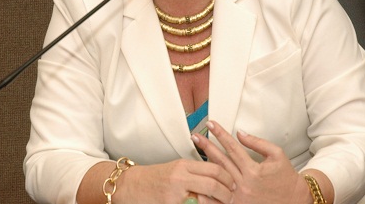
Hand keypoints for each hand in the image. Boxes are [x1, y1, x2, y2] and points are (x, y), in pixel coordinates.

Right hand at [118, 158, 234, 203]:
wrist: (131, 186)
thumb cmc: (155, 179)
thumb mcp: (176, 169)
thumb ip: (194, 173)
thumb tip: (217, 177)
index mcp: (184, 165)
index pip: (214, 168)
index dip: (227, 178)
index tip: (233, 184)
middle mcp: (180, 177)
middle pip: (213, 183)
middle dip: (226, 193)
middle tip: (231, 199)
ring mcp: (175, 193)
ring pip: (205, 199)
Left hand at [191, 120, 311, 203]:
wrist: (295, 201)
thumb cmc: (286, 178)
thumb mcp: (277, 155)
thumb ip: (258, 143)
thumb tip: (240, 133)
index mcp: (253, 171)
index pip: (232, 148)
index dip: (220, 134)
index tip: (211, 124)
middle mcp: (244, 184)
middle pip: (220, 161)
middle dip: (207, 146)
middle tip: (195, 136)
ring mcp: (239, 197)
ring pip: (217, 176)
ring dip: (205, 162)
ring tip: (196, 150)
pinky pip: (218, 197)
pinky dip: (208, 187)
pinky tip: (200, 177)